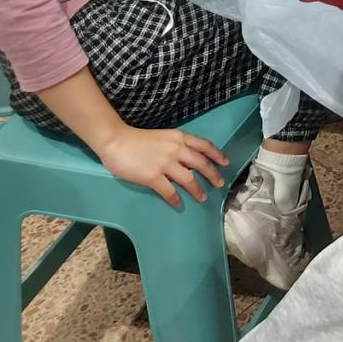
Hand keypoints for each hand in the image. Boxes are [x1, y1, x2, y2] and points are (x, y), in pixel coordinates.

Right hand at [96, 125, 228, 208]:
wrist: (116, 141)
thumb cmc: (137, 139)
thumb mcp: (163, 137)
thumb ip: (176, 147)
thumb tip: (188, 162)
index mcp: (179, 137)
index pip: (204, 145)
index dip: (217, 154)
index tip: (226, 162)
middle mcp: (176, 149)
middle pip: (201, 163)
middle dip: (213, 174)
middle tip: (220, 184)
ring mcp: (165, 163)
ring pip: (189, 179)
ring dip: (198, 190)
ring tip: (203, 198)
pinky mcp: (153, 176)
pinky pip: (169, 191)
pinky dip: (175, 199)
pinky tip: (179, 204)